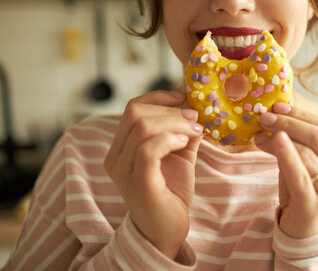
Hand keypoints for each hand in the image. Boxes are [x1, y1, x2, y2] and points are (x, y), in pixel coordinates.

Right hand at [104, 90, 202, 258]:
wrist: (167, 229)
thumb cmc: (171, 192)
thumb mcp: (180, 155)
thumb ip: (183, 132)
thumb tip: (194, 109)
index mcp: (121, 147)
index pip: (132, 108)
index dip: (158, 96)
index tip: (183, 97)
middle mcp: (116, 157)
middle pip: (135, 112)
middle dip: (170, 110)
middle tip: (193, 118)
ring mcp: (124, 170)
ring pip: (142, 127)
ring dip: (175, 123)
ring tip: (193, 132)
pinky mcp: (138, 182)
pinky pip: (147, 149)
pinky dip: (169, 139)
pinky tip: (184, 143)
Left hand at [254, 102, 317, 237]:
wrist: (305, 233)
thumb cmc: (305, 192)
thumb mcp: (306, 164)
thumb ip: (299, 141)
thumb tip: (276, 111)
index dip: (302, 115)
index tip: (277, 106)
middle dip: (290, 123)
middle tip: (265, 116)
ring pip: (308, 155)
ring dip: (280, 138)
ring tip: (260, 134)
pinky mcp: (315, 208)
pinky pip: (299, 176)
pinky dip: (286, 156)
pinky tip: (272, 142)